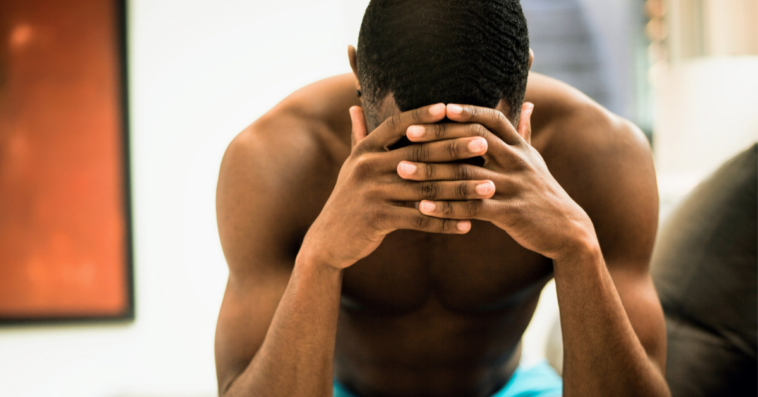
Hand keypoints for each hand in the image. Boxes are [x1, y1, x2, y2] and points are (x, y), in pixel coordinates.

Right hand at [300, 104, 496, 269]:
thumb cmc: (347, 199)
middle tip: (485, 144)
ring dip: (460, 190)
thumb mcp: (350, 166)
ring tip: (488, 189)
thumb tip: (354, 105)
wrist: (327, 240)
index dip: (424, 115)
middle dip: (455, 149)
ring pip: (425, 189)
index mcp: (364, 150)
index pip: (398, 125)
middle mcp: (366, 167)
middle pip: (419, 154)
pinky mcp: (377, 219)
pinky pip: (418, 220)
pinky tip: (468, 224)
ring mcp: (371, 193)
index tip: (452, 107)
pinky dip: (445, 223)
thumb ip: (358, 136)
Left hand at [397, 103, 597, 259]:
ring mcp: (515, 187)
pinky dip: (445, 208)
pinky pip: (472, 209)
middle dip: (438, 136)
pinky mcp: (511, 214)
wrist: (568, 230)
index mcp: (520, 147)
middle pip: (473, 140)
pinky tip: (422, 207)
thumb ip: (524, 132)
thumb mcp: (535, 160)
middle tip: (407, 135)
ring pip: (467, 175)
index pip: (491, 119)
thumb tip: (529, 103)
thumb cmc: (543, 192)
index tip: (436, 107)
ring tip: (402, 170)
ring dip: (431, 172)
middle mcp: (518, 162)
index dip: (465, 111)